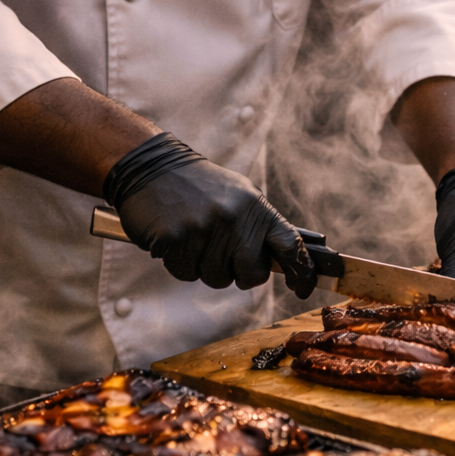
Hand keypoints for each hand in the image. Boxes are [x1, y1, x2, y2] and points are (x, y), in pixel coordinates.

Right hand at [105, 133, 315, 296]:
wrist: (151, 167)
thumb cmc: (201, 187)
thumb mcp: (240, 196)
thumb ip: (262, 225)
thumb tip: (289, 259)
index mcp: (256, 207)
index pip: (290, 245)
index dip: (301, 272)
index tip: (303, 288)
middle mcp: (234, 219)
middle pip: (253, 275)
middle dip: (243, 274)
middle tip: (227, 257)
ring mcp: (204, 230)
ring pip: (218, 278)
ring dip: (207, 267)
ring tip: (197, 240)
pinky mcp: (175, 241)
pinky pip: (187, 274)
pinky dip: (182, 264)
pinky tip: (178, 240)